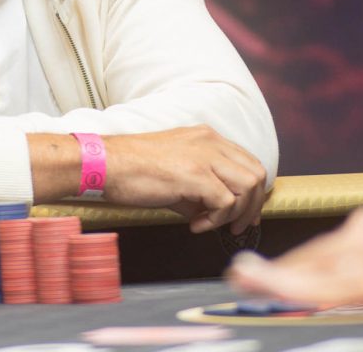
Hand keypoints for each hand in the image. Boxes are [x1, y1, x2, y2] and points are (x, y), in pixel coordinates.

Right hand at [104, 125, 267, 233]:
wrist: (105, 164)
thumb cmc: (132, 169)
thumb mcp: (174, 173)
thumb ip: (199, 189)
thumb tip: (212, 214)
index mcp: (206, 137)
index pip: (247, 162)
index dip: (252, 192)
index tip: (244, 214)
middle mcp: (210, 142)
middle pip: (257, 173)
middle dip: (253, 205)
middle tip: (236, 226)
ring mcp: (205, 156)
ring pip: (249, 186)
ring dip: (236, 213)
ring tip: (210, 225)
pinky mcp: (196, 175)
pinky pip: (226, 202)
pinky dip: (215, 220)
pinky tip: (194, 225)